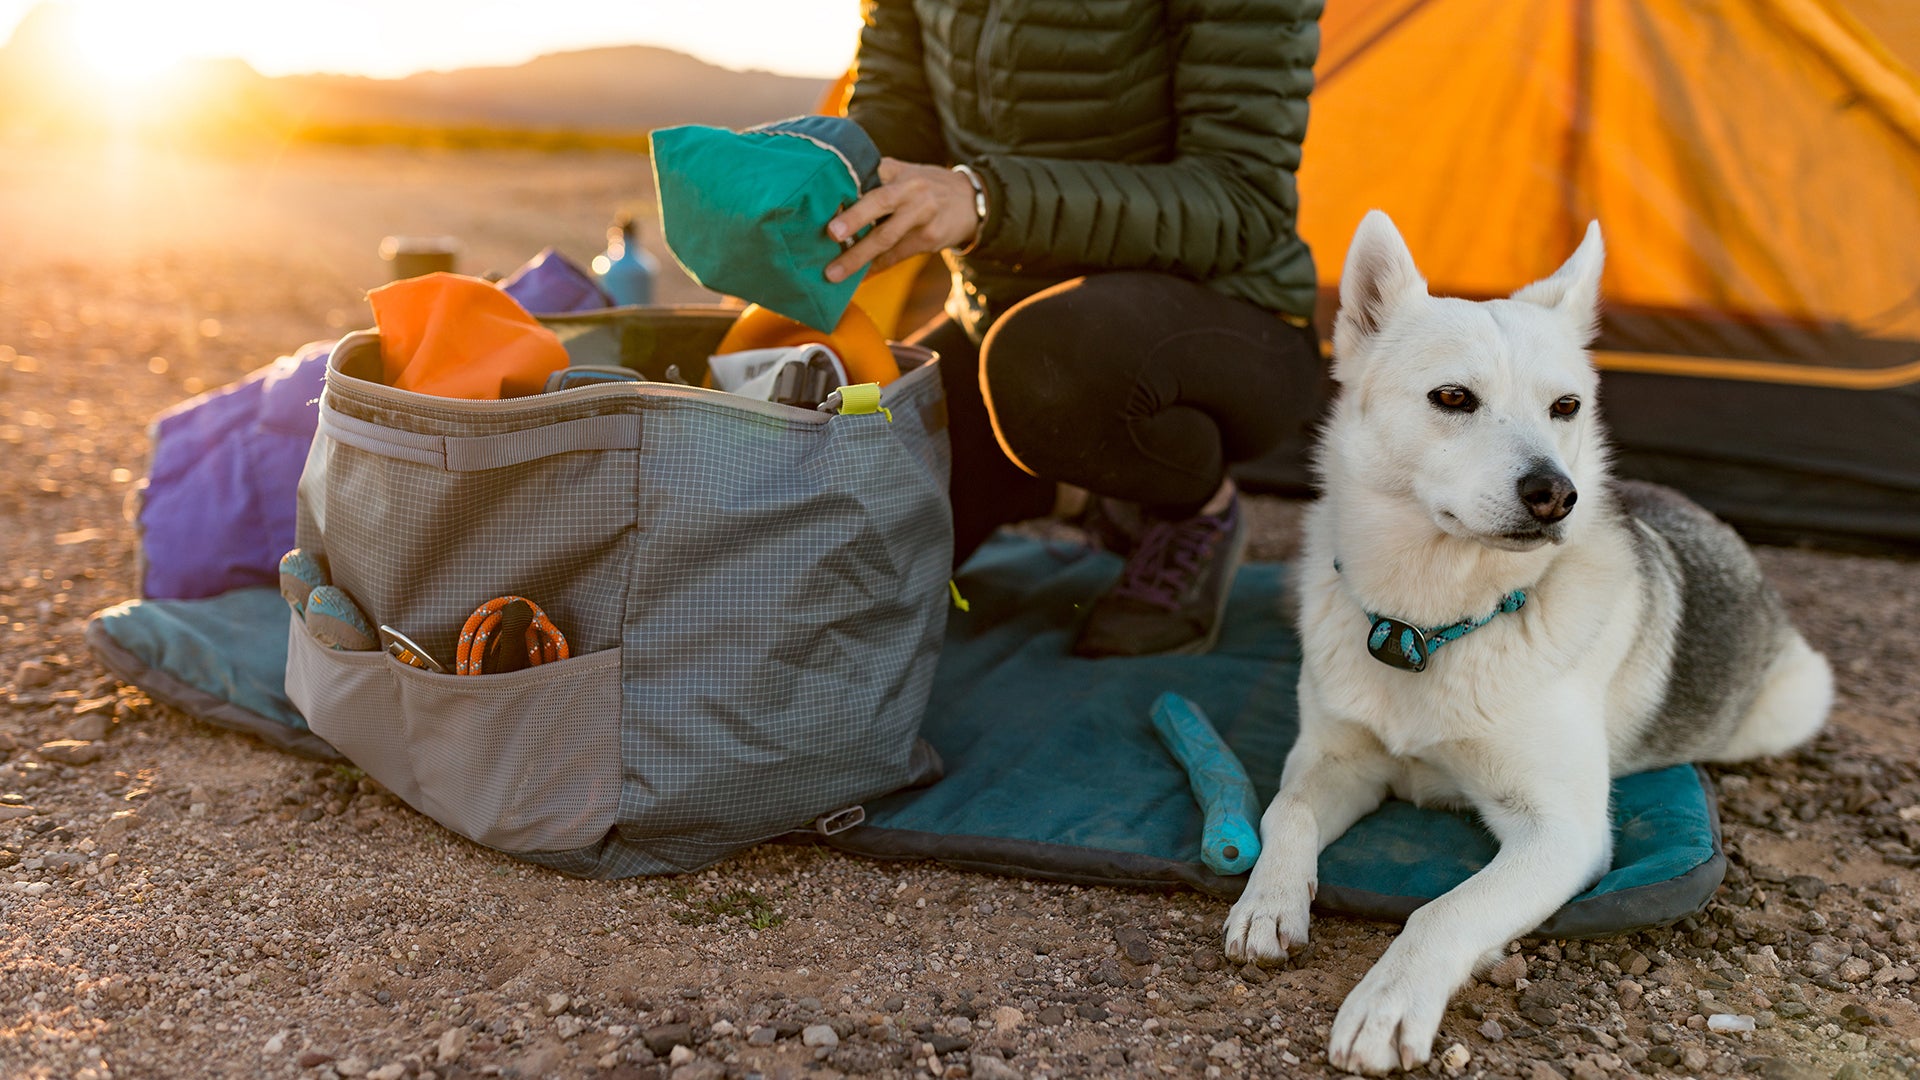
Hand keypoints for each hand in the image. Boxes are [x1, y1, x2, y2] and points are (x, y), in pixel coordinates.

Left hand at [824, 158, 978, 282]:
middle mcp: (910, 189)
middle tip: (831, 234)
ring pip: (886, 237)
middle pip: (879, 202)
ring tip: (834, 274)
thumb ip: (875, 180)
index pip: (867, 175)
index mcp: (897, 170)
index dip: (844, 188)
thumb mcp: (904, 173)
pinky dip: (875, 268)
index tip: (821, 203)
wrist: (971, 200)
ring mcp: (922, 214)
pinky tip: (858, 279)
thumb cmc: (925, 187)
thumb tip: (833, 202)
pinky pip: (896, 256)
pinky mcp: (929, 238)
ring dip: (858, 257)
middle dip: (854, 218)